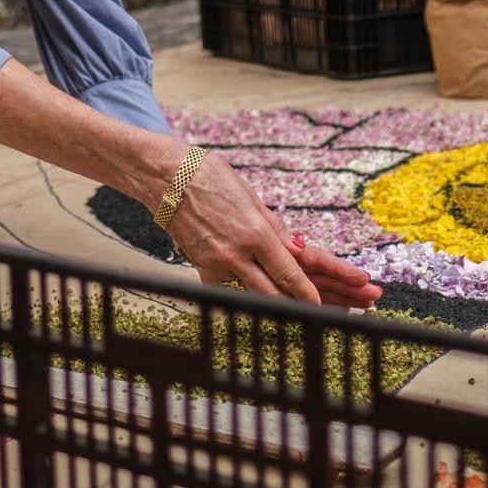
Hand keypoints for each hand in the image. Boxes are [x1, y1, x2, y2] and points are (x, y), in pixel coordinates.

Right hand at [166, 149, 380, 306]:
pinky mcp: (200, 268)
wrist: (165, 177)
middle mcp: (237, 254)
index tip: (322, 305)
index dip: (309, 295)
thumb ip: (272, 227)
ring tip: (297, 309)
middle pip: (275, 294)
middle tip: (322, 311)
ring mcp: (216, 264)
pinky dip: (242, 290)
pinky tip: (253, 290)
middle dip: (301, 306)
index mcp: (256, 233)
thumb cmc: (209, 176)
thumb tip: (294, 248)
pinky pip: (228, 288)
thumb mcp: (250, 197)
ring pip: (253, 296)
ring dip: (276, 303)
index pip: (290, 275)